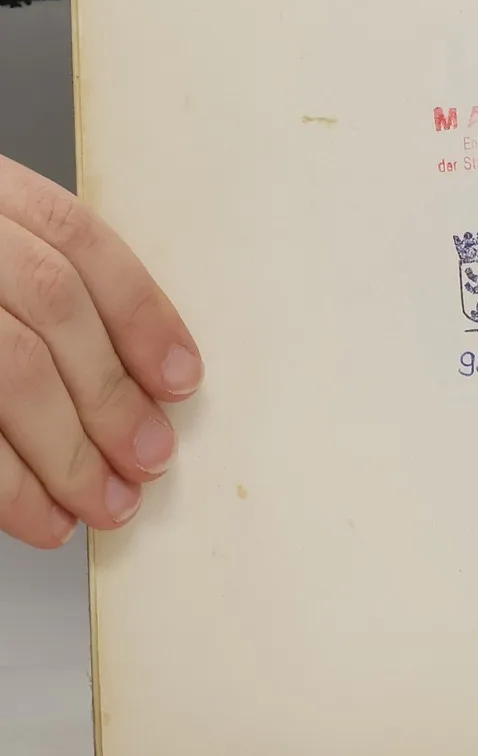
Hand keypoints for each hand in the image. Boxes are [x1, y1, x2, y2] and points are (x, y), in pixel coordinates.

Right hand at [0, 158, 200, 546]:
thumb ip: (30, 285)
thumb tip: (137, 376)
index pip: (77, 240)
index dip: (141, 313)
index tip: (182, 379)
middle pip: (48, 308)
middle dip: (110, 395)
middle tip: (148, 460)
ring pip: (6, 370)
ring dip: (64, 452)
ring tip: (101, 505)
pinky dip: (0, 482)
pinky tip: (32, 516)